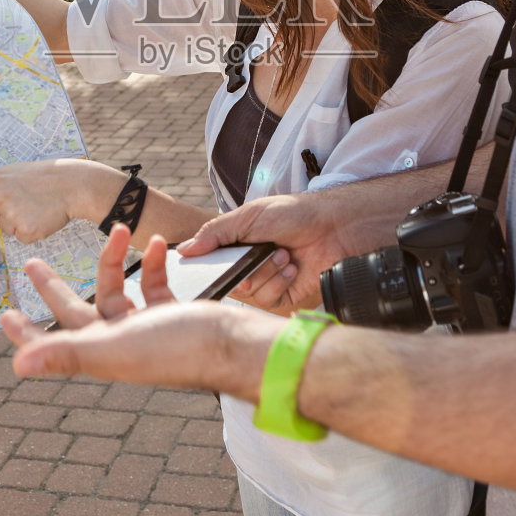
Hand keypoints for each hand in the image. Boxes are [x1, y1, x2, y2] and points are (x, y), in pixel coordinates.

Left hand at [0, 159, 116, 248]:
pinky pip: (20, 237)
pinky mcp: (26, 229)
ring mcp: (11, 213)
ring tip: (35, 205)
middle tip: (23, 200)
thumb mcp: (11, 176)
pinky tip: (41, 215)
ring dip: (18, 222)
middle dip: (1, 215)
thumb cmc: (40, 179)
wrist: (71, 182)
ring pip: (4, 230)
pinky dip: (30, 230)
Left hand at [0, 225, 279, 394]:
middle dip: (54, 286)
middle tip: (31, 262)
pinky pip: (154, 286)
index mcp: (102, 353)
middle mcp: (120, 343)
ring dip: (111, 260)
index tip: (6, 315)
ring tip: (115, 227)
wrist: (236, 345)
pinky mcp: (174, 316)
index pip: (53, 345)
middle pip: (76, 312)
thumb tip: (17, 365)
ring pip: (116, 292)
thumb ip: (67, 352)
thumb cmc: (177, 349)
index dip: (27, 334)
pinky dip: (153, 264)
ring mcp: (147, 329)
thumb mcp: (115, 347)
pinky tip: (158, 244)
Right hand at [179, 190, 363, 314]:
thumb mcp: (248, 217)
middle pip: (227, 281)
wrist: (331, 225)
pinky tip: (291, 268)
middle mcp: (247, 266)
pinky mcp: (283, 296)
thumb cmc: (291, 214)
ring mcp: (265, 281)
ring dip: (266, 272)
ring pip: (249, 293)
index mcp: (235, 246)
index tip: (206, 267)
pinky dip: (279, 283)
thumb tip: (184, 249)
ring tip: (283, 254)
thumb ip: (215, 233)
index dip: (206, 268)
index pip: (209, 264)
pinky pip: (268, 301)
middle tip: (257, 252)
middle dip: (242, 268)